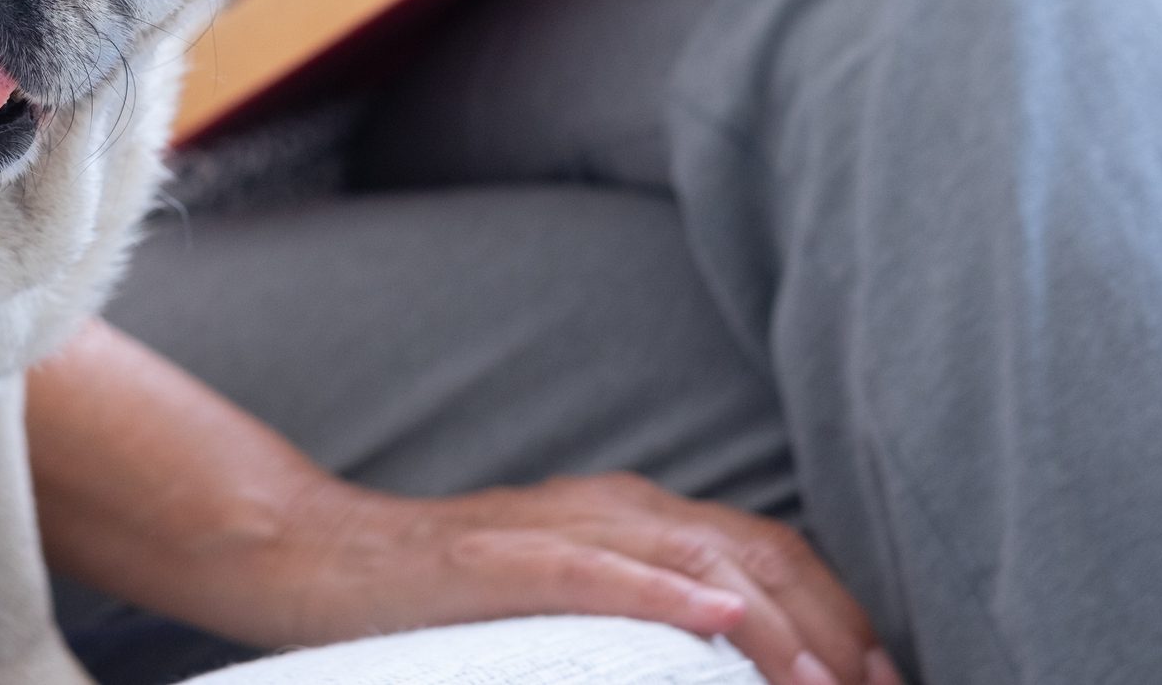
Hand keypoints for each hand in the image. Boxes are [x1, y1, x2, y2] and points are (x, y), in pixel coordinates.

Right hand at [231, 473, 897, 684]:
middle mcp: (608, 505)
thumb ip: (647, 611)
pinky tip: (711, 624)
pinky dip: (657, 594)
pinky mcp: (492, 562)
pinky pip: (589, 570)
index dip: (842, 617)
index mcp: (634, 514)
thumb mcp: (569, 595)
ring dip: (770, 627)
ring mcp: (551, 528)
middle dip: (831, 632)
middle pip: (754, 554)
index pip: (771, 552)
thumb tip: (737, 655)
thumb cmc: (445, 593)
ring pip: (690, 561)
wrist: (319, 555)